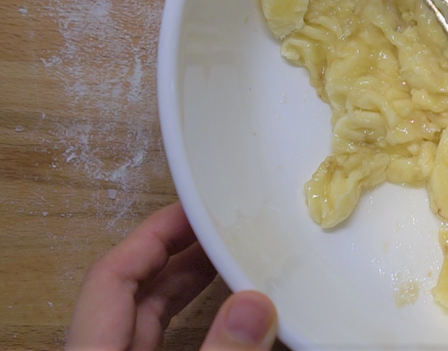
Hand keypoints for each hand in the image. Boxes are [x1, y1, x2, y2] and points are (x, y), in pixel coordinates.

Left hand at [67, 202, 277, 350]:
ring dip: (187, 281)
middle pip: (132, 287)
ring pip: (146, 313)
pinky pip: (159, 337)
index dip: (153, 234)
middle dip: (178, 251)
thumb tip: (253, 305)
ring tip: (228, 257)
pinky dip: (189, 313)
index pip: (112, 273)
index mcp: (95, 350)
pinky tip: (223, 310)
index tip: (194, 210)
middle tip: (222, 225)